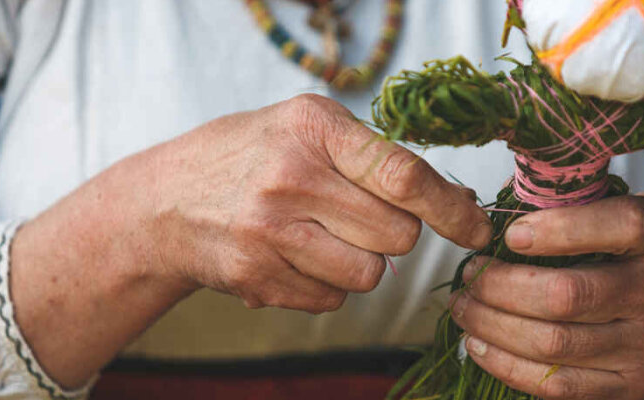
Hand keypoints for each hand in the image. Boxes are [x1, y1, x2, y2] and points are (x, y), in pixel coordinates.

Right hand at [10, 94, 491, 386]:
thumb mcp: (306, 129)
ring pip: (369, 275)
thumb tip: (456, 199)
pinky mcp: (256, 276)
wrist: (166, 199)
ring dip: (360, 264)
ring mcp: (269, 231)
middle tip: (360, 217)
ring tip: (322, 237)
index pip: (402, 174)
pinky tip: (294, 257)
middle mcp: (291, 177)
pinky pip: (331, 299)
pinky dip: (325, 285)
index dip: (450, 208)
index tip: (476, 228)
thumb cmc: (253, 156)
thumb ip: (375, 158)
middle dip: (393, 234)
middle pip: (396, 236)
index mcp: (313, 128)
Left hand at [450, 194, 643, 399]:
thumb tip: (501, 196)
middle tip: (469, 274)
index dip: (559, 229)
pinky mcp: (626, 389)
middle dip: (499, 285)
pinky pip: (553, 384)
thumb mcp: (633, 217)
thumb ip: (577, 202)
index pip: (621, 227)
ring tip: (463, 305)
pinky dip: (504, 363)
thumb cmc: (642, 262)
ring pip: (552, 343)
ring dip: (490, 323)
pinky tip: (478, 343)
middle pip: (566, 295)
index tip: (511, 233)